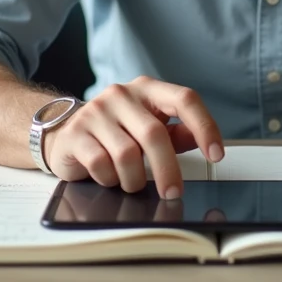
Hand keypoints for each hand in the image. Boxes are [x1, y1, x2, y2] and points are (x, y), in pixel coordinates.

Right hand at [42, 76, 223, 198]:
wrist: (65, 133)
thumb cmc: (115, 132)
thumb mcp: (150, 128)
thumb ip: (177, 133)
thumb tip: (202, 140)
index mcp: (147, 90)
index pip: (184, 99)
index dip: (204, 126)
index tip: (216, 154)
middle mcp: (122, 94)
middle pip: (154, 134)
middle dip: (168, 170)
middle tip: (173, 192)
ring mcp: (97, 111)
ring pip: (127, 154)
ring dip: (134, 179)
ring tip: (132, 182)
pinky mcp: (76, 132)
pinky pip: (101, 164)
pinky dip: (110, 179)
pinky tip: (109, 176)